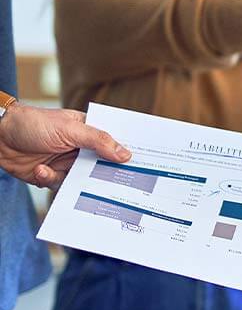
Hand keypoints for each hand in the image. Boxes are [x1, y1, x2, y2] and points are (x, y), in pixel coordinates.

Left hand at [0, 103, 130, 188]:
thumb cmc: (32, 124)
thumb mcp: (69, 129)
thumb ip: (98, 141)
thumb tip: (126, 154)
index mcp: (87, 132)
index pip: (113, 143)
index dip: (126, 154)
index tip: (140, 165)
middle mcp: (79, 149)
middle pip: (101, 166)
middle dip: (102, 175)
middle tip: (111, 183)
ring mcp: (65, 163)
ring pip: (81, 180)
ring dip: (68, 178)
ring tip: (54, 170)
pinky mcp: (51, 175)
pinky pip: (59, 186)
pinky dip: (49, 179)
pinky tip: (39, 170)